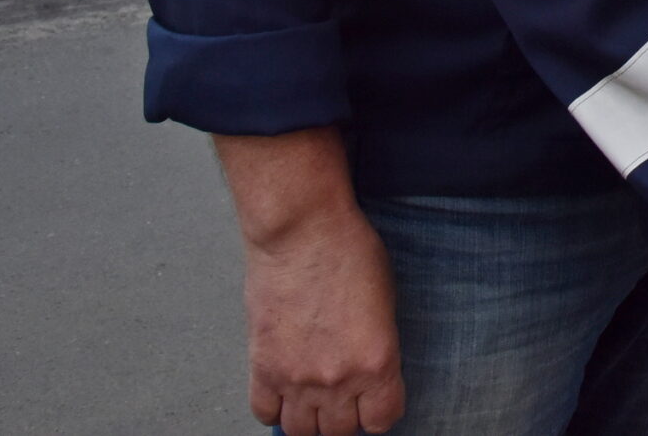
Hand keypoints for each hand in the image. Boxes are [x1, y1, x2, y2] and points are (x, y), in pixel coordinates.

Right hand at [240, 209, 403, 433]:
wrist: (302, 232)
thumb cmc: (348, 251)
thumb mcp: (385, 302)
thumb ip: (377, 346)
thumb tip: (370, 371)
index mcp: (377, 362)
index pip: (382, 420)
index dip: (379, 413)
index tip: (376, 405)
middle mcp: (338, 379)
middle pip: (340, 432)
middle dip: (345, 418)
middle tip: (344, 400)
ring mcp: (296, 378)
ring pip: (300, 431)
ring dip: (309, 420)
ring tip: (314, 400)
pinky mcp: (262, 368)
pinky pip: (264, 413)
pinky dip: (274, 409)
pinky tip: (284, 393)